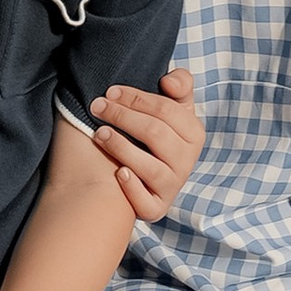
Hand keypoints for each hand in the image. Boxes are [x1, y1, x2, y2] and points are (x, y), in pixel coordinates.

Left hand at [89, 59, 201, 218]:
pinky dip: (132, 188)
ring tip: (99, 134)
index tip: (110, 91)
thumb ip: (179, 84)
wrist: (144, 172)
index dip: (136, 98)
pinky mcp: (156, 208)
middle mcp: (186, 162)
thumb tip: (169, 82)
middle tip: (96, 107)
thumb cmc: (155, 131)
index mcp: (193, 134)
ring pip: (150, 167)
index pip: (167, 110)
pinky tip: (118, 173)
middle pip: (155, 133)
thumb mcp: (173, 105)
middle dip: (122, 116)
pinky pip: (147, 203)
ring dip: (121, 148)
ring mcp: (172, 186)